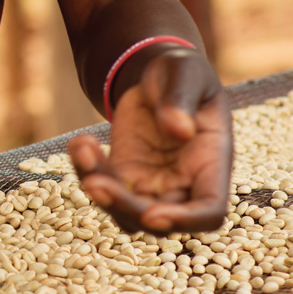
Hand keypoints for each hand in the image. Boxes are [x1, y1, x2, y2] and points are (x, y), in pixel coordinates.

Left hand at [69, 49, 232, 232]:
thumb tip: (179, 130)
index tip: (154, 215)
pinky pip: (102, 186)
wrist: (155, 74)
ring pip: (125, 212)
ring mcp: (152, 184)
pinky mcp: (123, 174)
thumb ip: (181, 100)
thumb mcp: (184, 74)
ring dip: (99, 190)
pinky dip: (86, 170)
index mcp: (212, 164)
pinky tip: (80, 142)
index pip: (209, 210)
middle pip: (160, 221)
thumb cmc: (181, 73)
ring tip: (82, 147)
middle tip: (94, 183)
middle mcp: (185, 184)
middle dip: (125, 207)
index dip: (185, 220)